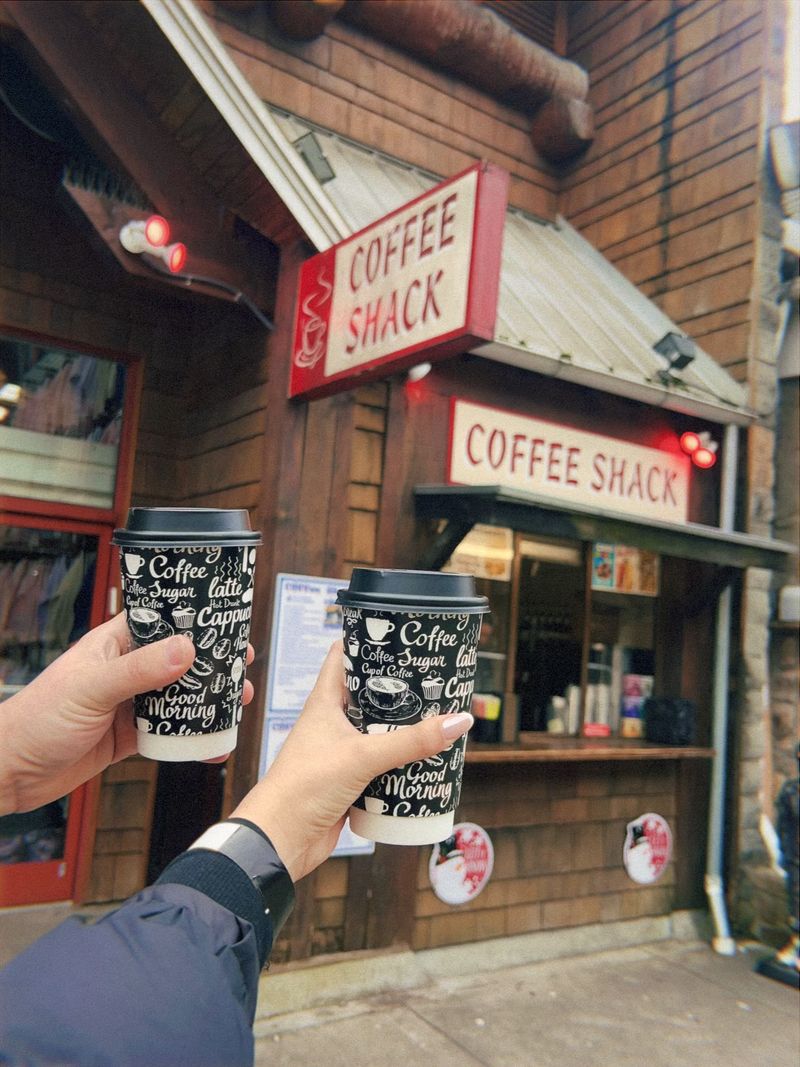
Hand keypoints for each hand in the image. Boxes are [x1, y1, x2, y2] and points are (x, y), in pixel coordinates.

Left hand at [0, 613, 254, 814]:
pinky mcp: (127, 736)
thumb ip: (140, 669)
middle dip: (212, 664)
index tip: (229, 623)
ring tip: (236, 704)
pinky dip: (192, 739)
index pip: (161, 620)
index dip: (195, 619)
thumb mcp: (92, 688)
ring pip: (178, 697)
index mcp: (114, 644)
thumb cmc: (35, 720)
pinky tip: (211, 745)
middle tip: (243, 668)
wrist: (8, 773)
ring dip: (207, 701)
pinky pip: (168, 733)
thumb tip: (187, 649)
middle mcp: (125, 670)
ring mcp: (127, 704)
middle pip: (178, 660)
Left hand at [231, 642, 472, 881]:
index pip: (343, 656)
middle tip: (432, 678)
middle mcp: (331, 722)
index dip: (367, 640)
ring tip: (437, 715)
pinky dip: (399, 761)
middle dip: (398, 689)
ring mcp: (340, 752)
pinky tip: (424, 759)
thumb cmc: (304, 787)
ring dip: (402, 727)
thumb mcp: (362, 757)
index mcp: (325, 702)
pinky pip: (380, 764)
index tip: (398, 634)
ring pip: (377, 731)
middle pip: (368, 695)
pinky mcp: (349, 780)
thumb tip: (458, 721)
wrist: (279, 840)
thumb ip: (410, 741)